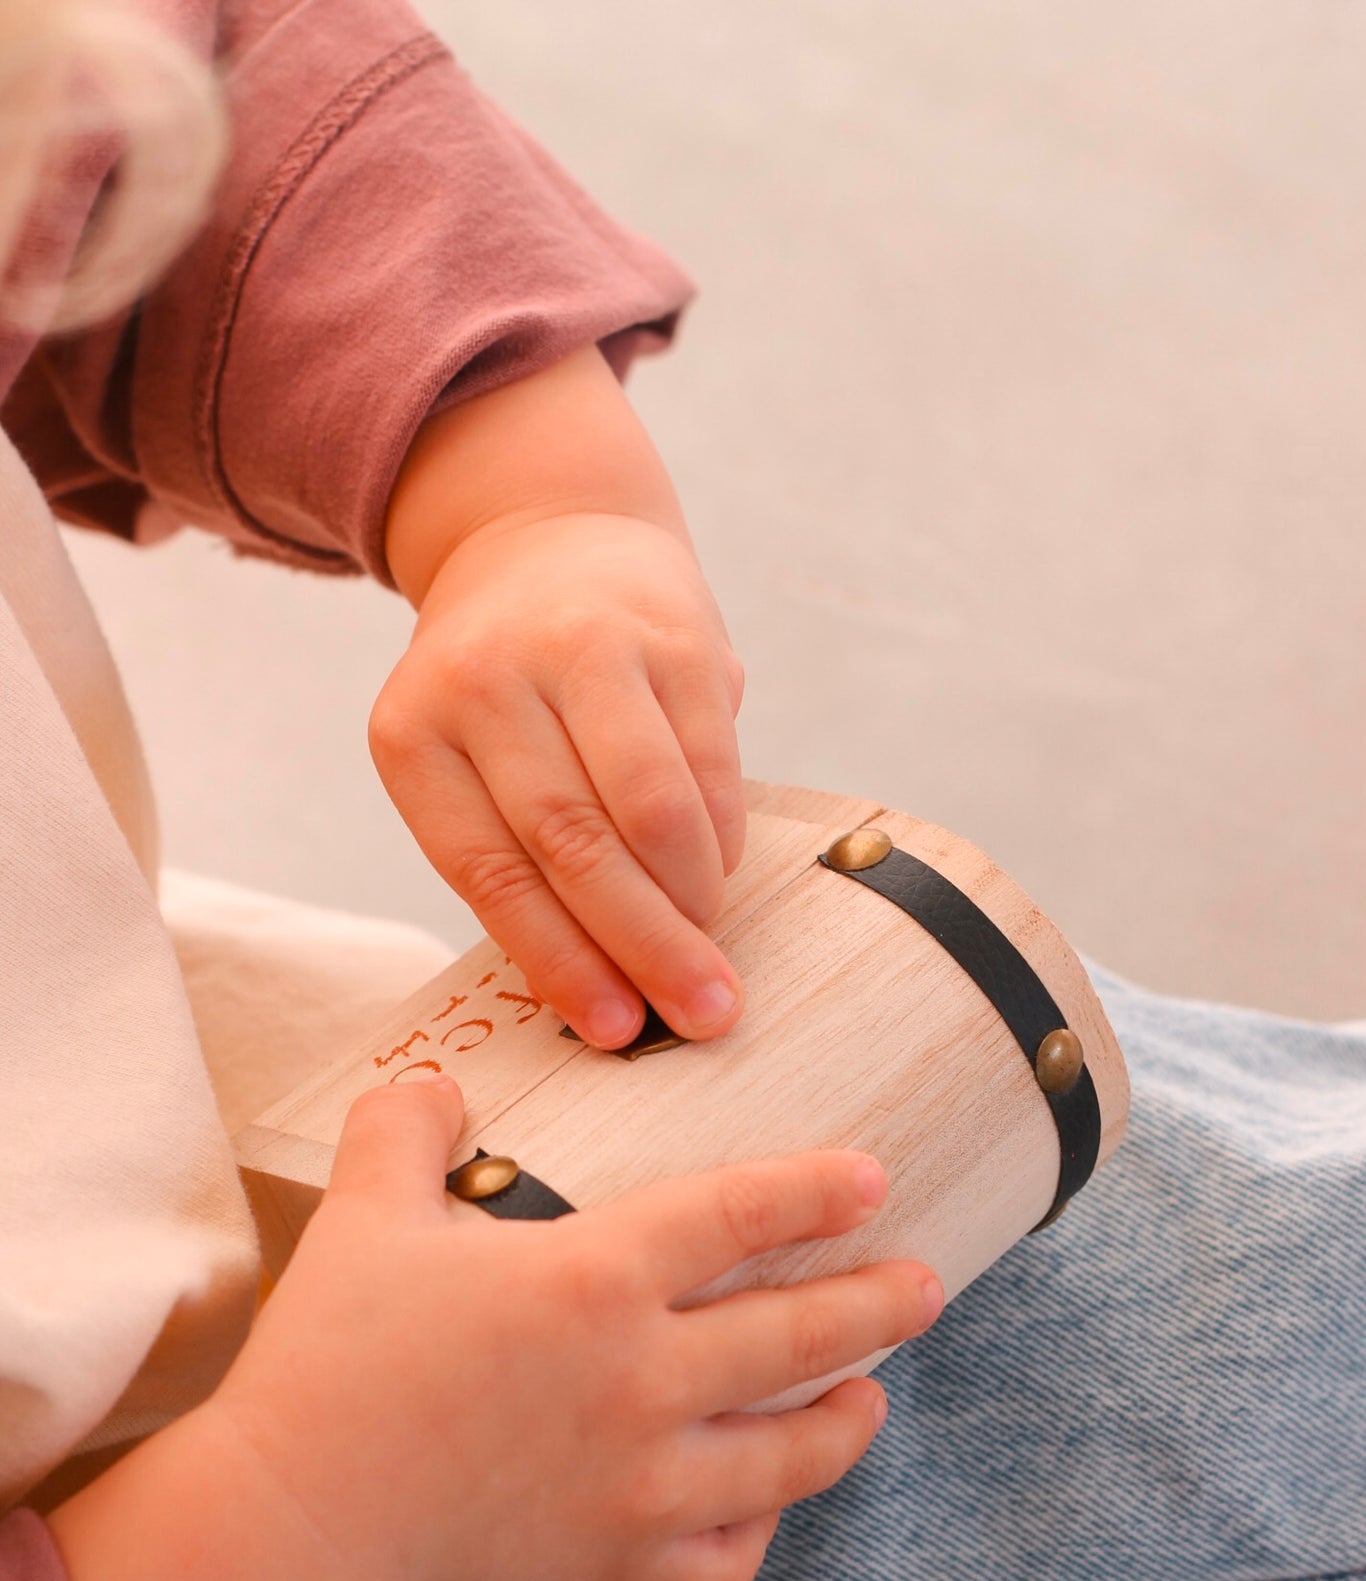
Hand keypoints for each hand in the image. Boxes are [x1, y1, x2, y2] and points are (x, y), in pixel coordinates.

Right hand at [218, 1076, 944, 1580]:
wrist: (300, 1512)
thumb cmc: (333, 1355)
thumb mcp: (366, 1212)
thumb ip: (407, 1129)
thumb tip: (436, 1084)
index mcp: (596, 1279)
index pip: (740, 1215)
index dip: (816, 1190)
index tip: (870, 1177)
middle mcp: (643, 1378)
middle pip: (798, 1336)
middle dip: (880, 1305)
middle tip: (925, 1284)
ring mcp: (640, 1478)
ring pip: (788, 1457)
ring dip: (845, 1425)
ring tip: (870, 1398)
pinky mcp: (614, 1556)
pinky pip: (722, 1559)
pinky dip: (754, 1537)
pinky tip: (762, 1509)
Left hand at [373, 349, 747, 1049]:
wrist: (552, 532)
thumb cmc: (513, 694)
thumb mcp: (468, 756)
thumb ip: (517, 857)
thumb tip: (604, 992)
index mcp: (411, 732)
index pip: (488, 871)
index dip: (557, 960)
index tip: (613, 1031)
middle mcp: (485, 681)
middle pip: (571, 844)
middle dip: (641, 945)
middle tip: (697, 1017)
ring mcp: (578, 648)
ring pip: (646, 807)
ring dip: (691, 900)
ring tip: (716, 964)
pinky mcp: (668, 631)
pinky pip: (706, 759)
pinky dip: (722, 838)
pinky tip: (722, 881)